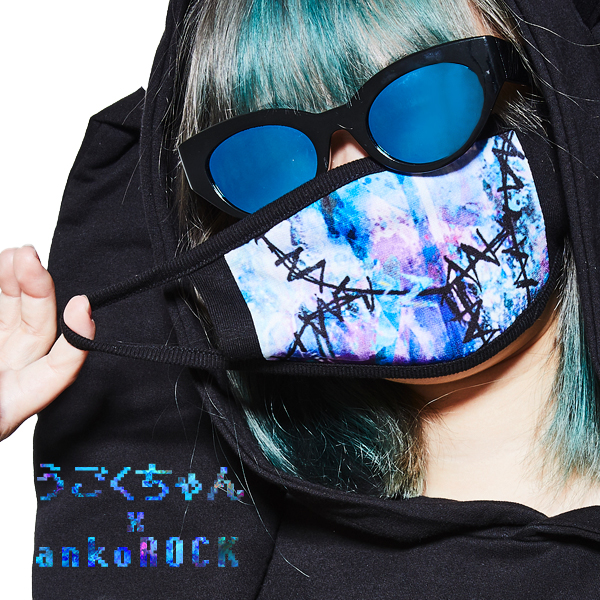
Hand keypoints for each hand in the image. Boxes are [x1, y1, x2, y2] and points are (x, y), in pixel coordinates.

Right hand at [0, 246, 94, 440]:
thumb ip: (14, 378)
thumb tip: (31, 334)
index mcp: (7, 404)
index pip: (56, 374)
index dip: (76, 341)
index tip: (82, 306)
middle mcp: (5, 378)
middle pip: (36, 331)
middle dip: (38, 292)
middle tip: (26, 258)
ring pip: (16, 315)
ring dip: (16, 281)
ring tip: (15, 255)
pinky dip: (0, 285)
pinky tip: (3, 264)